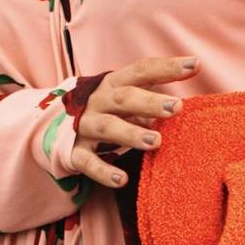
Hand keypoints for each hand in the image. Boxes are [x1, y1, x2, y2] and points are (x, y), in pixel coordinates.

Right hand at [63, 55, 202, 187]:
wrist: (51, 126)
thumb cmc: (103, 111)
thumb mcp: (123, 100)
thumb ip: (149, 102)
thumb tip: (183, 108)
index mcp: (113, 84)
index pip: (141, 70)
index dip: (167, 67)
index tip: (193, 64)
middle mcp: (97, 101)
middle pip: (124, 98)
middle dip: (150, 102)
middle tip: (177, 107)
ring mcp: (83, 126)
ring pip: (107, 128)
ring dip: (131, 134)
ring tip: (156, 142)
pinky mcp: (74, 151)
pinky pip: (87, 162)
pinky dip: (104, 171)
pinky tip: (122, 180)